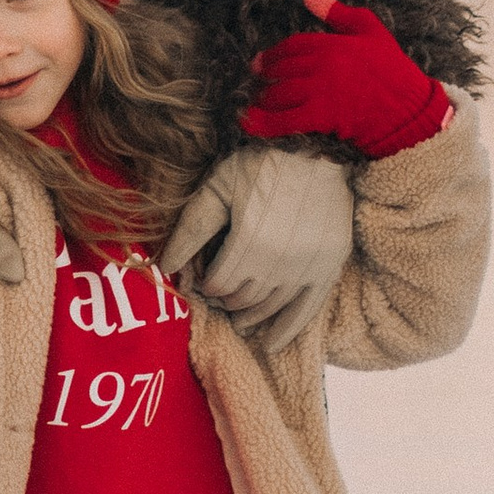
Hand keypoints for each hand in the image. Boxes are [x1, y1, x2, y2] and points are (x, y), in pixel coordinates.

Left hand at [161, 144, 354, 354]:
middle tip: (217, 293)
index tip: (201, 278)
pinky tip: (270, 343)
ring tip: (237, 316)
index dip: (204, 285)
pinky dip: (286, 330)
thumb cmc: (263, 164)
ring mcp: (307, 269)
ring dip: (249, 315)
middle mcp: (280, 263)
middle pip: (242, 300)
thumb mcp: (218, 186)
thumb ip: (191, 228)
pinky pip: (306, 311)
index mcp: (249, 242)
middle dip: (225, 300)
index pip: (218, 285)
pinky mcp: (329, 267)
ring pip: (269, 308)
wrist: (321, 150)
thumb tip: (165, 266)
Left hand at [240, 0, 448, 159]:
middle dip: (266, 77)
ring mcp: (321, 92)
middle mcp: (322, 65)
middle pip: (282, 70)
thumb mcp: (371, 31)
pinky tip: (249, 123)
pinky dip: (265, 123)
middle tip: (257, 81)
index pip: (293, 46)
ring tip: (257, 103)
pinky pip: (286, 120)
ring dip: (264, 99)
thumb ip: (339, 13)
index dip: (274, 54)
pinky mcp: (322, 117)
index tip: (263, 62)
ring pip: (280, 94)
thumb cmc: (393, 70)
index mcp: (332, 43)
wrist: (410, 110)